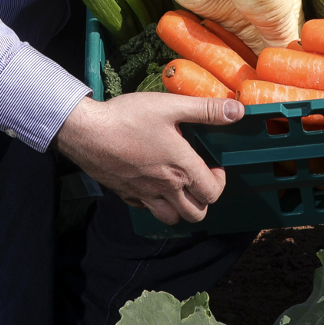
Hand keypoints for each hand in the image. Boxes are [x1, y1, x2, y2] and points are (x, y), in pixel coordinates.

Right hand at [54, 92, 243, 225]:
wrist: (85, 132)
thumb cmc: (129, 117)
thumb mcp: (171, 106)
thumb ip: (206, 110)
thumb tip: (237, 111)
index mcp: (180, 168)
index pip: (212, 192)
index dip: (220, 181)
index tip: (215, 165)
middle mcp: (164, 188)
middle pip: (195, 213)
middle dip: (204, 199)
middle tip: (200, 177)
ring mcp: (143, 194)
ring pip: (171, 218)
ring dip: (181, 207)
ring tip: (181, 184)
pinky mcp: (125, 194)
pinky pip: (146, 209)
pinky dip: (155, 203)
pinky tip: (154, 182)